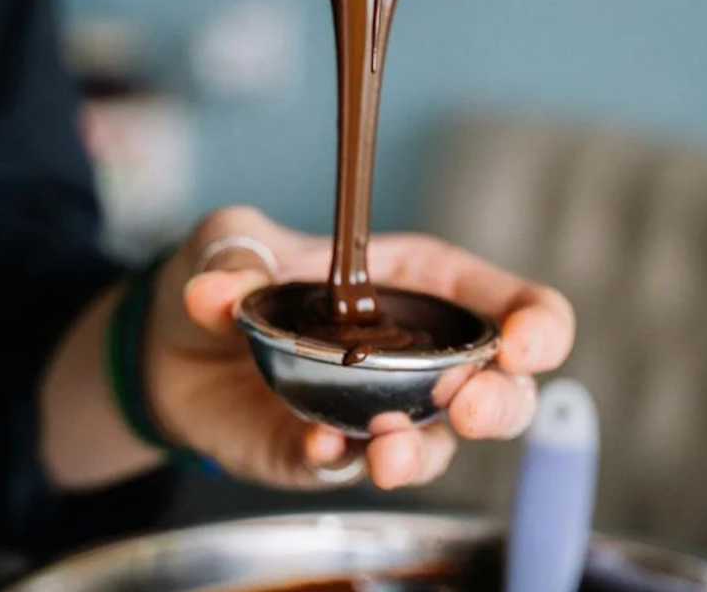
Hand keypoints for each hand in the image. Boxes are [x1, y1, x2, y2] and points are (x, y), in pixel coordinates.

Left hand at [143, 206, 574, 489]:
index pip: (509, 305)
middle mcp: (416, 355)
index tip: (524, 343)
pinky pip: (350, 468)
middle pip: (501, 390)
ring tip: (389, 453)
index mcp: (420, 284)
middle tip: (469, 405)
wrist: (169, 342)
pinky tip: (321, 447)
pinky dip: (342, 462)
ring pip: (436, 446)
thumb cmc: (231, 270)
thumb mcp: (233, 239)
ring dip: (423, 453)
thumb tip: (218, 288)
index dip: (537, 324)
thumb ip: (237, 253)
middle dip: (500, 404)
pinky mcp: (329, 452)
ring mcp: (378, 410)